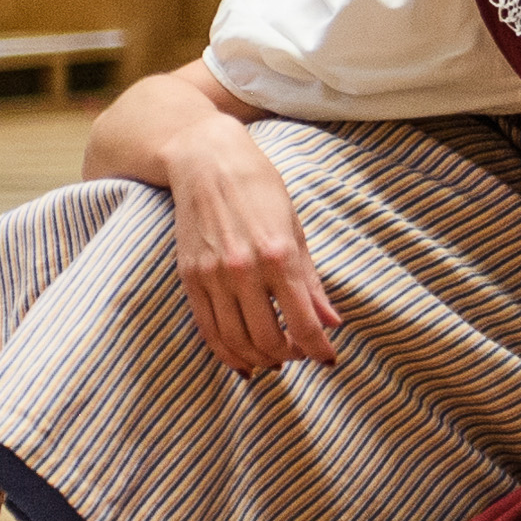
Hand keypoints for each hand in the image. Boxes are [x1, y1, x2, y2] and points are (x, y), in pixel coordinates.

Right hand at [84, 72, 339, 374]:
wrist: (206, 160)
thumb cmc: (258, 187)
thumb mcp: (294, 228)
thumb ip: (311, 281)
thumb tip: (331, 322)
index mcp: (278, 255)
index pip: (303, 323)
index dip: (319, 349)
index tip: (328, 358)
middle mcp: (244, 270)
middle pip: (269, 339)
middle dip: (289, 356)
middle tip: (300, 355)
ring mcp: (213, 276)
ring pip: (236, 341)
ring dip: (259, 359)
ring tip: (273, 359)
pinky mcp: (190, 278)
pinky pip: (208, 329)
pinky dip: (226, 352)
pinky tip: (242, 360)